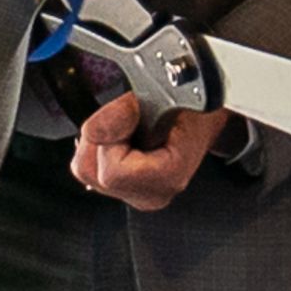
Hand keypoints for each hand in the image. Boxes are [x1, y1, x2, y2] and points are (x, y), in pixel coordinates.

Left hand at [70, 92, 239, 209]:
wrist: (206, 115)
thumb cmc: (192, 106)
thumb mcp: (164, 95)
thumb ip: (126, 111)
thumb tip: (94, 129)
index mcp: (168, 179)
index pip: (112, 173)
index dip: (112, 135)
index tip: (131, 114)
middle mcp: (152, 195)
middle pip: (90, 172)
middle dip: (101, 137)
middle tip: (129, 119)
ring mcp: (136, 195)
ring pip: (84, 169)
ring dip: (98, 140)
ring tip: (128, 127)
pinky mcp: (123, 190)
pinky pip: (88, 168)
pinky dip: (97, 147)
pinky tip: (122, 138)